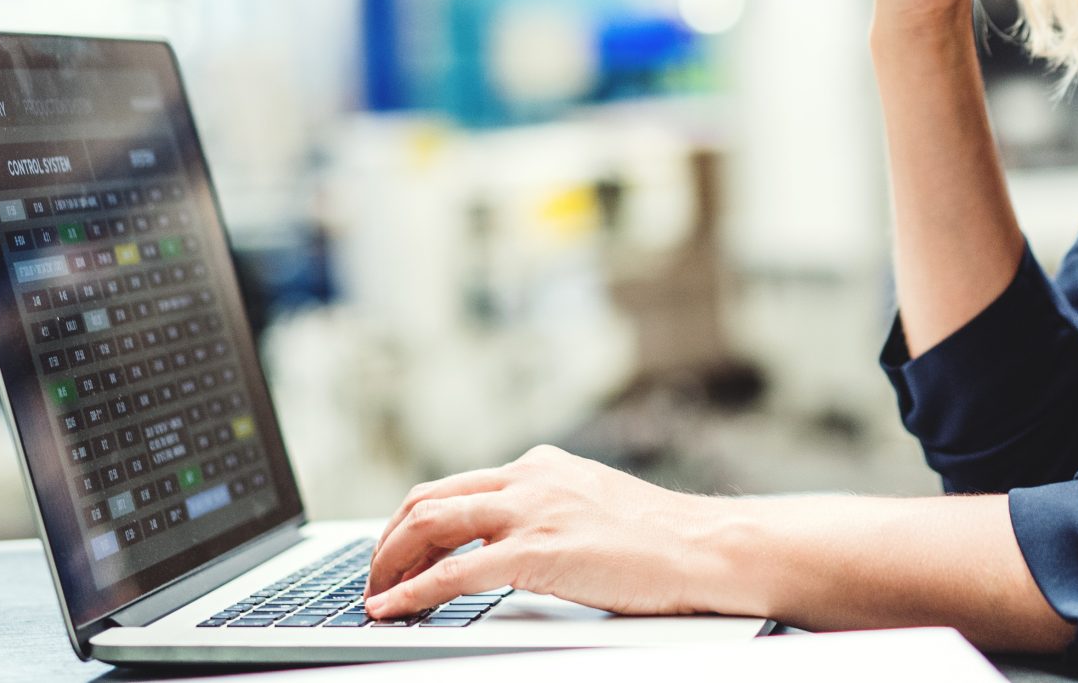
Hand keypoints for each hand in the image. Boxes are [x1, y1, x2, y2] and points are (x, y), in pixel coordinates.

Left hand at [362, 444, 742, 620]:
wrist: (703, 547)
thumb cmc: (660, 539)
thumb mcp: (592, 505)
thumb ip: (550, 510)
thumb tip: (513, 539)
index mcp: (539, 467)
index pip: (453, 487)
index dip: (412, 524)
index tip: (395, 555)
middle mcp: (528, 480)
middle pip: (428, 499)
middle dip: (388, 541)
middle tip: (374, 578)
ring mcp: (531, 512)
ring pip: (431, 525)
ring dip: (390, 563)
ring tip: (375, 596)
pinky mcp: (537, 552)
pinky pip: (455, 573)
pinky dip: (414, 593)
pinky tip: (393, 611)